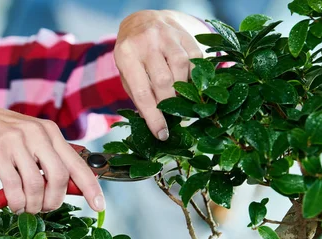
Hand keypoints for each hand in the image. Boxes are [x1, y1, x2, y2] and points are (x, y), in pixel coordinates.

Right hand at [0, 104, 104, 213]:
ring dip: (33, 205)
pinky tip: (13, 205)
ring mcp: (17, 142)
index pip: (77, 163)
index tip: (100, 206)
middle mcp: (37, 133)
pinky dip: (16, 203)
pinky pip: (14, 186)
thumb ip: (47, 159)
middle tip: (44, 209)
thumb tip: (68, 189)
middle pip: (60, 177)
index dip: (91, 187)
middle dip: (54, 201)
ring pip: (37, 185)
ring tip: (25, 209)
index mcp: (50, 132)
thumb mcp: (28, 140)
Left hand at [115, 10, 207, 139]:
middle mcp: (147, 42)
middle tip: (172, 118)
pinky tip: (187, 83)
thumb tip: (153, 122)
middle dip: (170, 105)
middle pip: (164, 82)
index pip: (142, 92)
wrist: (142, 21)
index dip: (153, 117)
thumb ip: (138, 95)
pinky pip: (196, 59)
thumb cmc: (132, 54)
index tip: (161, 134)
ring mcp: (168, 35)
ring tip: (179, 100)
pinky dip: (194, 76)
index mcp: (126, 54)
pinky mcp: (184, 34)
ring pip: (182, 69)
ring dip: (183, 91)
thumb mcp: (126, 73)